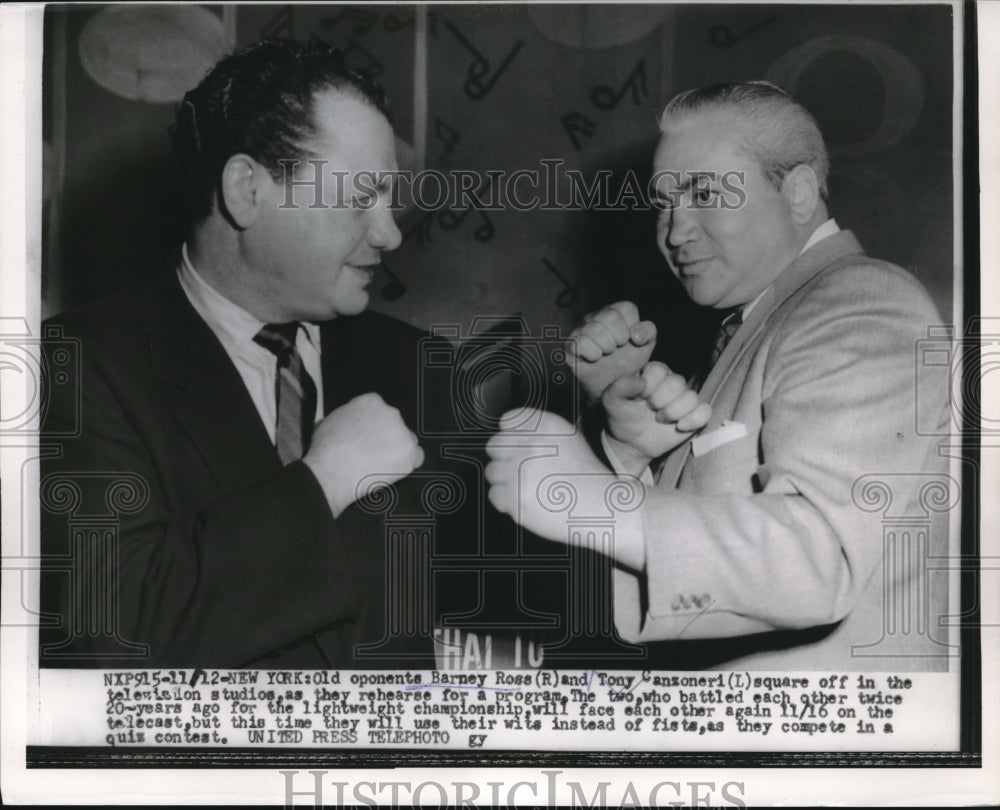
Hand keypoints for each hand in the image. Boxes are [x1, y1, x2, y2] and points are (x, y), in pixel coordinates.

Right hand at [303, 393, 423, 516]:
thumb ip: (345, 417)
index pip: (380, 410)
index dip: (375, 426)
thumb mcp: (329, 421)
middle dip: (387, 437)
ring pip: (407, 440)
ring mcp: (401, 431)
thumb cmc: (326, 449)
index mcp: (370, 401)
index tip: (369, 436)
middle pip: (395, 424)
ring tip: (379, 464)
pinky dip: (408, 463)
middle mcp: (389, 412)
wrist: (332, 470)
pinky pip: (417, 456)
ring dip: (397, 450)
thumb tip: (343, 423)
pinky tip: (393, 469)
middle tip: (373, 452)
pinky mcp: (409, 451)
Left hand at [484, 408, 643, 568]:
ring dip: (505, 480)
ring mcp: (521, 473)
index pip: (508, 420)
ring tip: (527, 487)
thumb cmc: (586, 476)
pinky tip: (528, 500)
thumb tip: (509, 432)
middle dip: (504, 457)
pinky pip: (494, 495)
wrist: (602, 508)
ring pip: (492, 471)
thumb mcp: (570, 438)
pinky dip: (507, 501)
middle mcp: (531, 446)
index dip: (512, 434)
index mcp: (546, 427)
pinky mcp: (516, 499)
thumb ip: (540, 431)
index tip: (519, 445)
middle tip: (522, 469)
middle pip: (494, 445)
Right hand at [566, 301, 656, 401]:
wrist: (613, 384)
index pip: (626, 308)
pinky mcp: (570, 345)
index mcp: (616, 312)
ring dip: (606, 346)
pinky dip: (592, 353)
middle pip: (609, 316)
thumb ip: (648, 332)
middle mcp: (597, 317)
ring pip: (594, 329)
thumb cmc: (628, 361)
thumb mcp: (646, 345)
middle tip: (618, 349)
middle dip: (619, 337)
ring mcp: (581, 329)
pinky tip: (595, 358)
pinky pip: (579, 343)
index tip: (631, 340)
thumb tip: (635, 335)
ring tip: (607, 354)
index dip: (631, 327)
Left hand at [603, 362, 710, 470]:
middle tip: (650, 410)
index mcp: (653, 373)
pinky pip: (705, 412)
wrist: (631, 442)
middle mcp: (671, 382)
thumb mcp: (611, 402)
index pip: (659, 370)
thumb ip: (619, 387)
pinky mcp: (695, 415)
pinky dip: (693, 420)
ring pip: (691, 398)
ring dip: (673, 412)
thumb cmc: (622, 417)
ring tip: (660, 419)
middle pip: (677, 383)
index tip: (639, 399)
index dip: (648, 387)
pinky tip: (679, 427)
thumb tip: (640, 382)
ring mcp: (685, 399)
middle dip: (660, 401)